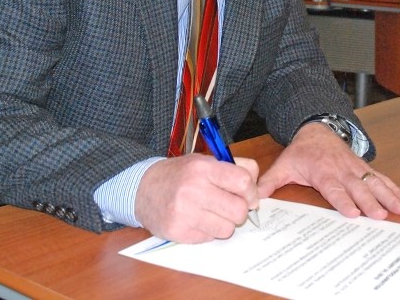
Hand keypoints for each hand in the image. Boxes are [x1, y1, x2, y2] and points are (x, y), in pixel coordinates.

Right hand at [135, 154, 258, 242]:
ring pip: (227, 229)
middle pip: (239, 210)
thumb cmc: (179, 174)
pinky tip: (196, 220)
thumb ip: (233, 166)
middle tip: (228, 205)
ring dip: (223, 223)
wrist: (143, 189)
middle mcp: (193, 189)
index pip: (243, 181)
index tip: (247, 195)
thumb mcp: (204, 161)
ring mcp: (185, 212)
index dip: (251, 191)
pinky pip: (210, 239)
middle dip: (239, 210)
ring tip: (210, 212)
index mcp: (202, 167)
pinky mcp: (179, 232)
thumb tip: (256, 183)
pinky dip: (208, 232)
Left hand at [257, 123, 399, 219]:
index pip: (333, 188)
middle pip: (356, 188)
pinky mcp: (363, 168)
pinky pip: (379, 177)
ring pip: (372, 182)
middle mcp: (341, 170)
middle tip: (379, 216)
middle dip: (368, 202)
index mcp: (322, 172)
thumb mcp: (283, 165)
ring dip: (386, 195)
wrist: (315, 129)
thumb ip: (270, 182)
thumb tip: (254, 198)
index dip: (342, 200)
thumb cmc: (301, 152)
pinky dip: (392, 187)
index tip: (352, 212)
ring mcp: (354, 168)